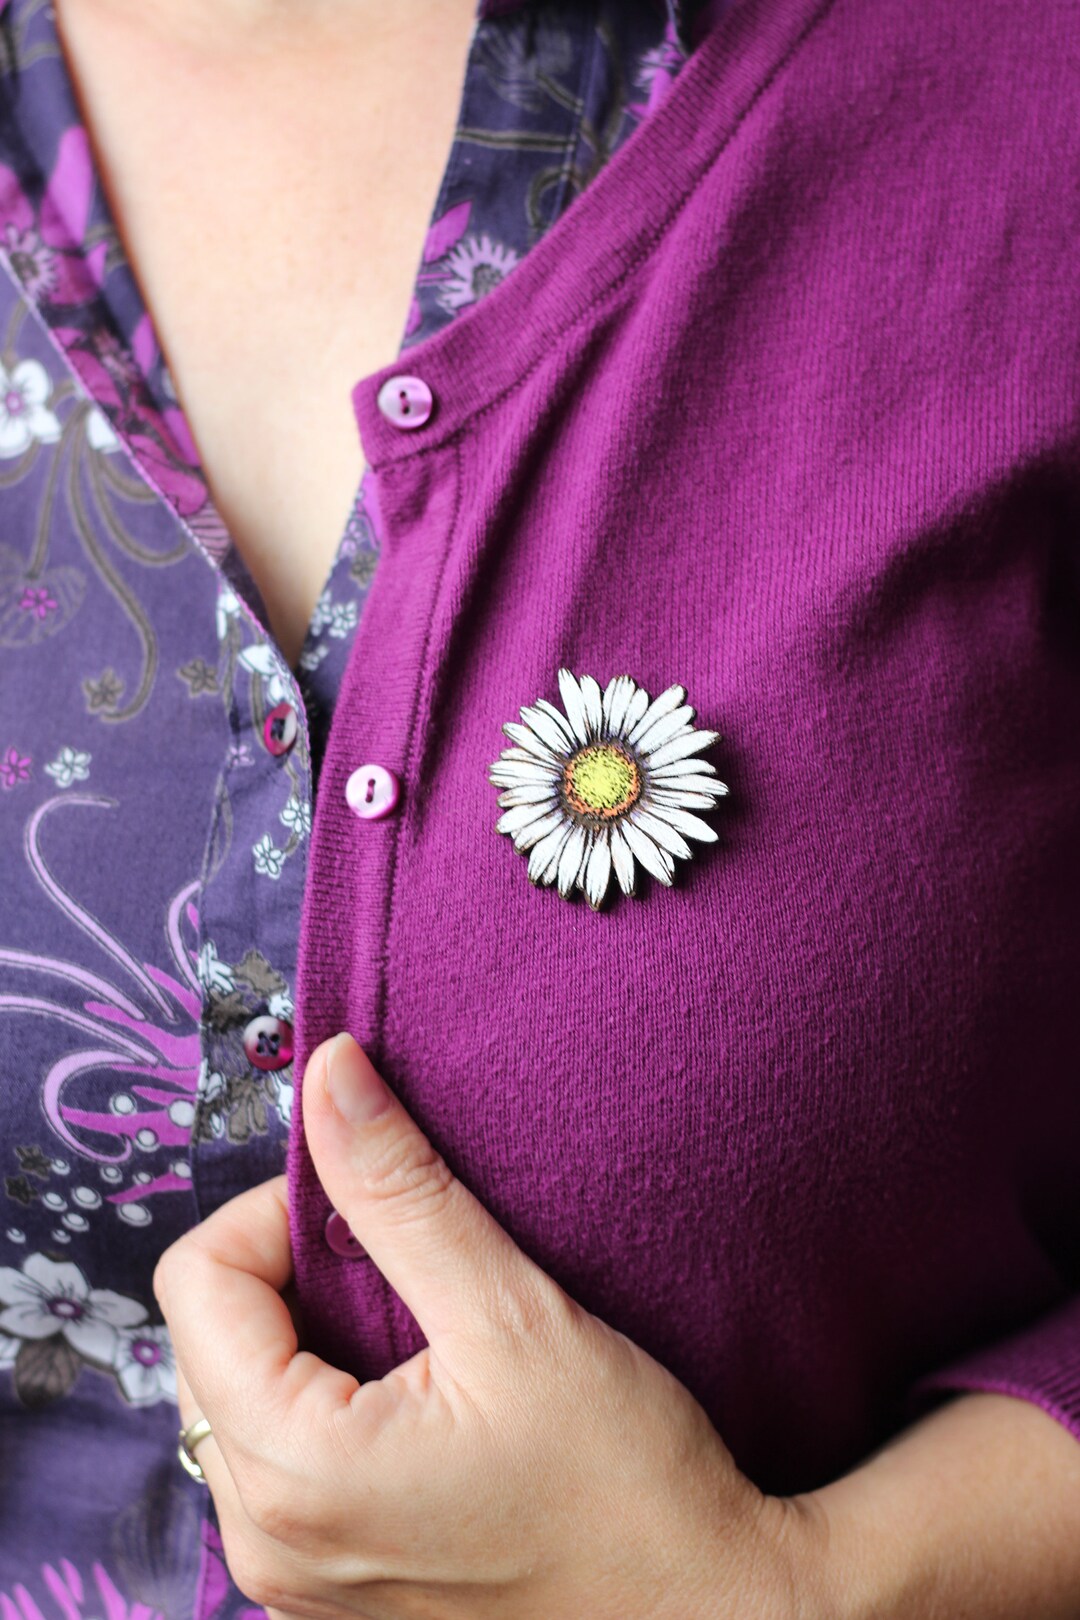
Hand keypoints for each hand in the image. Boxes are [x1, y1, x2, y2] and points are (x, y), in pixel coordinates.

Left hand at [156, 1033, 813, 1619]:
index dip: (278, 1211)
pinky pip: (279, 1456)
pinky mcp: (328, 1587)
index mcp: (295, 1474)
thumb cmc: (625, 1480)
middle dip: (292, 1272)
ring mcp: (293, 1577)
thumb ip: (399, 1190)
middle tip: (407, 1266)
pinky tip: (422, 1391)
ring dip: (311, 1334)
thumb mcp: (511, 1313)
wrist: (705, 1611)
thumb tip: (328, 1075)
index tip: (374, 1208)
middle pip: (209, 1338)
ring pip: (240, 1392)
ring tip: (423, 1329)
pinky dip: (328, 1396)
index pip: (198, 1282)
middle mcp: (266, 1541)